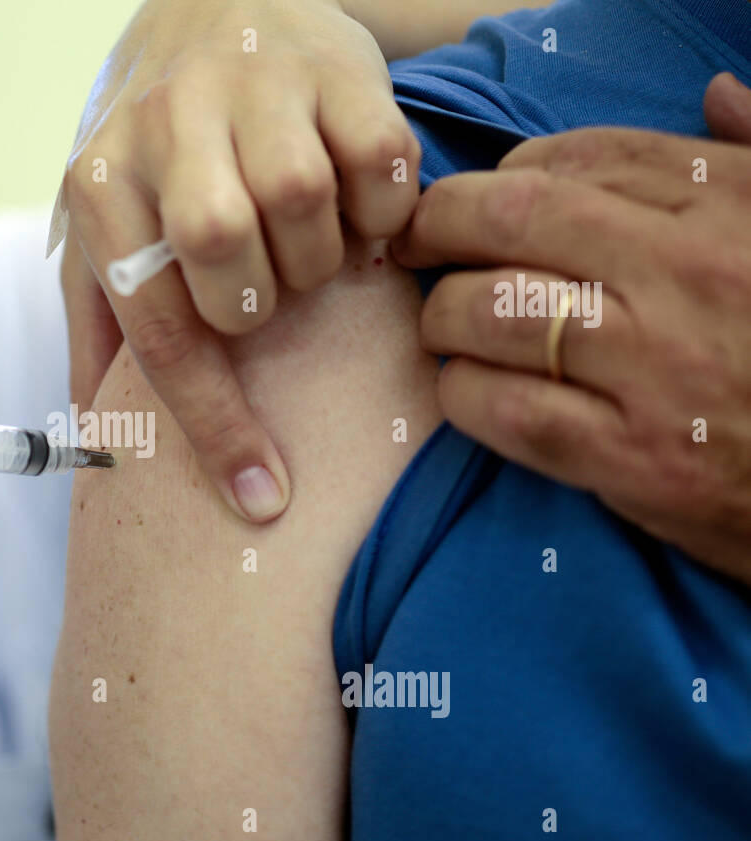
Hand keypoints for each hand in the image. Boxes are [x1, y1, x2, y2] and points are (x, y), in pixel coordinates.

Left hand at [59, 0, 419, 520]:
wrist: (212, 5)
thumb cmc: (155, 150)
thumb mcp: (103, 228)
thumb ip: (101, 327)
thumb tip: (99, 447)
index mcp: (101, 184)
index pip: (159, 327)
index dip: (214, 425)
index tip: (261, 498)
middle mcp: (165, 123)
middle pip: (226, 254)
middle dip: (260, 304)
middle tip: (269, 296)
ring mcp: (251, 84)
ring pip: (303, 203)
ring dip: (322, 258)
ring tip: (309, 249)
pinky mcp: (334, 65)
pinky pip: (380, 161)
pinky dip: (383, 210)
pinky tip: (357, 210)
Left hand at [393, 73, 750, 585]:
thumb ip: (750, 156)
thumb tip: (716, 93)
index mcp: (729, 206)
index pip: (579, 157)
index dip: (502, 174)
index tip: (479, 200)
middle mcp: (688, 274)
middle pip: (513, 217)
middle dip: (439, 223)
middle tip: (415, 245)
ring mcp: (656, 366)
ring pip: (492, 310)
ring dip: (441, 314)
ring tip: (442, 325)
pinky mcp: (630, 456)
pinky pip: (504, 407)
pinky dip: (462, 392)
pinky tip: (465, 388)